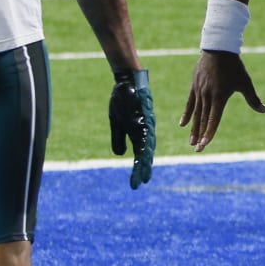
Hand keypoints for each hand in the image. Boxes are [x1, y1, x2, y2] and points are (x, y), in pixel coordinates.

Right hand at [110, 69, 155, 188]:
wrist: (126, 82)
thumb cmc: (122, 102)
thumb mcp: (117, 123)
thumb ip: (119, 139)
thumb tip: (120, 155)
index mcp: (139, 134)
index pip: (140, 154)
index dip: (140, 168)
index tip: (137, 183)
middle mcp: (145, 131)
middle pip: (146, 153)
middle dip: (144, 169)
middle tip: (142, 182)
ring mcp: (145, 124)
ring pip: (148, 145)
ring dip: (146, 160)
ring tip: (144, 173)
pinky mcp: (144, 116)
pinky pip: (145, 131)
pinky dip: (145, 143)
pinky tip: (144, 153)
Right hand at [179, 50, 264, 151]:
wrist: (218, 48)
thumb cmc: (234, 67)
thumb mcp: (245, 83)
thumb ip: (253, 99)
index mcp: (219, 97)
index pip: (213, 119)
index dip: (209, 133)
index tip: (205, 145)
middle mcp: (207, 96)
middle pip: (202, 120)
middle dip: (200, 136)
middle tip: (197, 150)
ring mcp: (199, 91)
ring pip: (195, 114)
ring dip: (193, 129)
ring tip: (191, 142)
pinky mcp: (194, 86)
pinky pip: (189, 103)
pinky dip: (186, 114)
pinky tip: (182, 125)